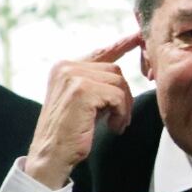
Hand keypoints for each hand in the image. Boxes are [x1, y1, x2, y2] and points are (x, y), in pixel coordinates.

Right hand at [24, 33, 142, 188]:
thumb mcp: (87, 100)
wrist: (52, 154)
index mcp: (65, 66)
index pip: (101, 52)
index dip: (123, 44)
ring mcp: (72, 76)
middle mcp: (66, 66)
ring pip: (119, 83)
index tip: (139, 36)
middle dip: (124, 96)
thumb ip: (98, 83)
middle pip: (116, 71)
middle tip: (120, 118)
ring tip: (115, 123)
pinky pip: (118, 96)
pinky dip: (121, 113)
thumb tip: (121, 74)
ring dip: (124, 107)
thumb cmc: (72, 130)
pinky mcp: (81, 90)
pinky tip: (112, 126)